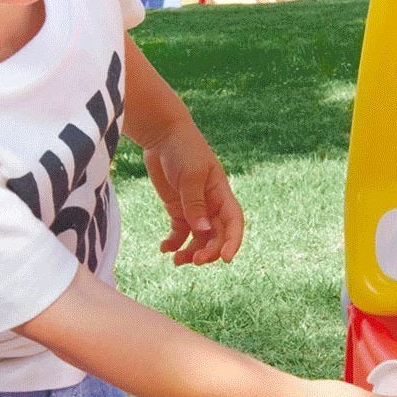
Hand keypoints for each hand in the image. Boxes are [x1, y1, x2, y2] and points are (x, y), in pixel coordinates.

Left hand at [142, 119, 244, 265]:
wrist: (162, 134)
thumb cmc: (183, 149)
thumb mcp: (191, 176)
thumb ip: (195, 204)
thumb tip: (203, 231)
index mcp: (221, 194)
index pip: (234, 222)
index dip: (233, 242)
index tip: (226, 258)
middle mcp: (211, 205)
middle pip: (217, 236)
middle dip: (209, 251)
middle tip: (195, 261)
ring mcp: (194, 209)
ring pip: (199, 239)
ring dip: (191, 252)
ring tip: (177, 261)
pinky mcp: (178, 209)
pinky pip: (179, 233)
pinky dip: (174, 243)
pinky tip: (165, 249)